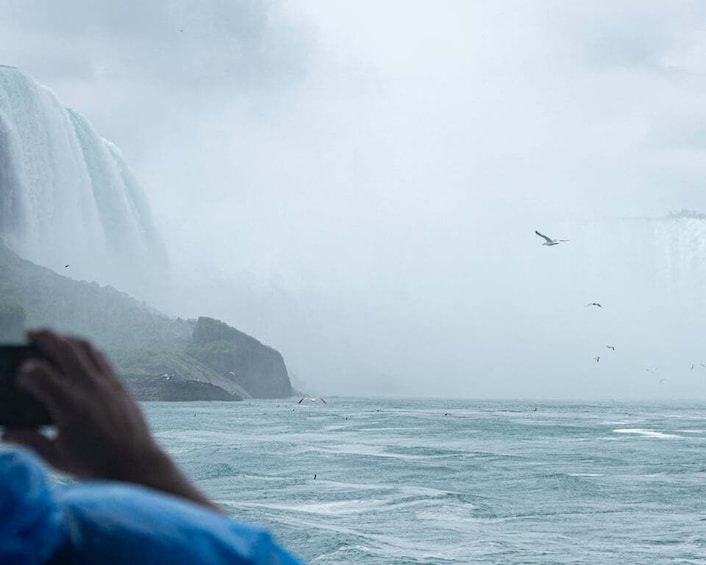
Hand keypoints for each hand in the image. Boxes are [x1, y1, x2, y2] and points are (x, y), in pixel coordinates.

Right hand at [3, 329, 219, 511]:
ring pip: (86, 347)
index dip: (24, 372)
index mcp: (69, 407)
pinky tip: (78, 352)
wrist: (136, 464)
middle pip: (64, 349)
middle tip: (31, 333)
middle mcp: (90, 389)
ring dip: (67, 338)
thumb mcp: (56, 457)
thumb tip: (6, 434)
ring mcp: (108, 384)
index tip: (20, 378)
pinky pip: (102, 358)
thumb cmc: (95, 465)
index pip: (38, 373)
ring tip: (54, 338)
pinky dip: (86, 349)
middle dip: (44, 336)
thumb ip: (29, 441)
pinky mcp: (121, 385)